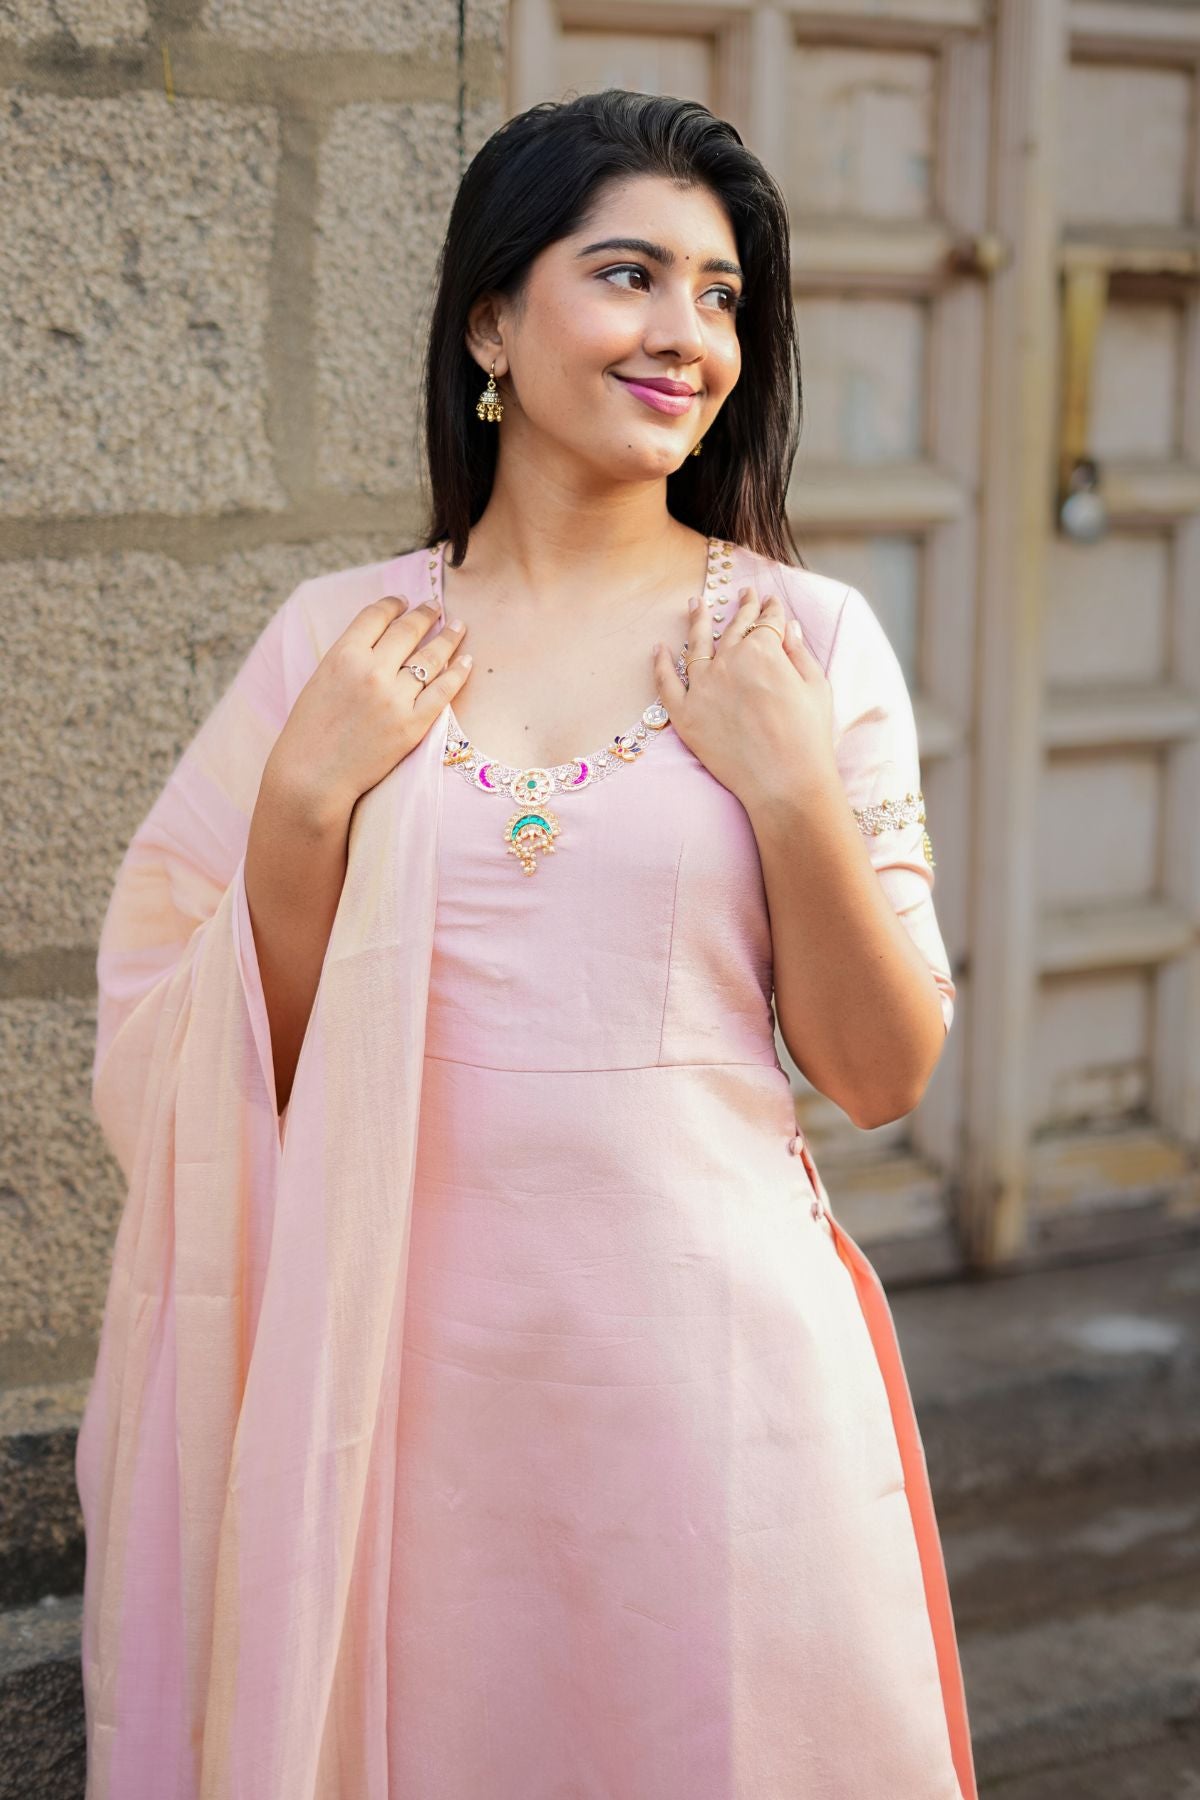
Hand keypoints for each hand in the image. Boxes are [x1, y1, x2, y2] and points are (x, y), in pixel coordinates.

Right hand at [265, 595, 471, 826]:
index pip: (376, 616)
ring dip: (448, 638)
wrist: (313, 775)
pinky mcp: (412, 724)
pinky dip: (458, 673)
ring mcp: (395, 698)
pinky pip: (443, 692)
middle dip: (426, 614)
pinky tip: (467, 662)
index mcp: (343, 654)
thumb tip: (379, 640)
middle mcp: (372, 670)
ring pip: (431, 657)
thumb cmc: (311, 731)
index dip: (394, 604)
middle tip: (436, 608)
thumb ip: (349, 657)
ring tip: (458, 627)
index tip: (404, 601)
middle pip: (408, 630)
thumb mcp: (321, 680)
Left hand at [651, 581, 836, 810]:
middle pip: (734, 628)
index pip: (767, 622)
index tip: (770, 601)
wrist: (785, 783)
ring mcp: (703, 687)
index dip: (771, 610)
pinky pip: (666, 684)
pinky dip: (661, 664)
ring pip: (697, 645)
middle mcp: (729, 661)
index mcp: (763, 650)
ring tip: (696, 604)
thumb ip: (798, 652)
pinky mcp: (685, 714)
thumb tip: (787, 627)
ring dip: (697, 621)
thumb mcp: (815, 687)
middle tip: (743, 593)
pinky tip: (660, 649)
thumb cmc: (808, 737)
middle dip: (742, 608)